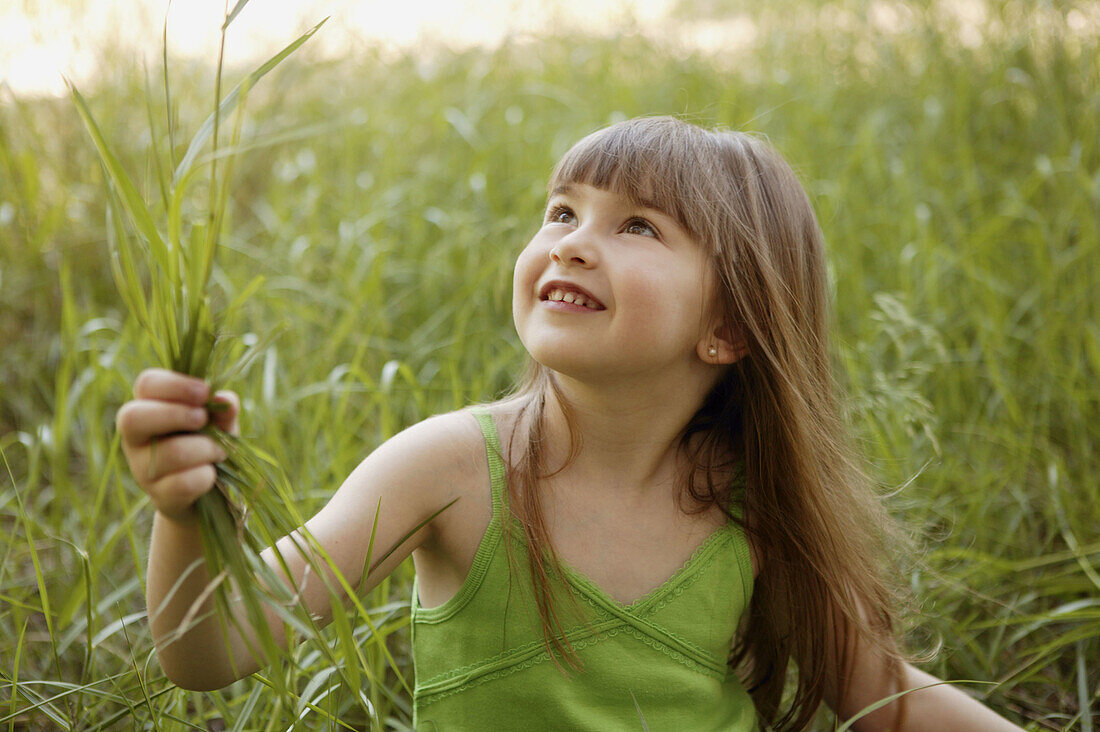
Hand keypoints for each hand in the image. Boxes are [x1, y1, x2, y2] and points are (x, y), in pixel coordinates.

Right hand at [116, 368, 239, 522]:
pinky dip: (207, 476)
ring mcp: (142, 468)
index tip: (204, 392)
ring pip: (172, 452)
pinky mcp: (158, 496)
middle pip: (133, 417)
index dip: (176, 385)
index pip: (146, 384)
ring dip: (207, 448)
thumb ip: (223, 409)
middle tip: (203, 419)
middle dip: (177, 414)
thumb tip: (225, 400)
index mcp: (148, 406)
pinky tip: (211, 474)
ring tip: (219, 451)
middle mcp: (135, 437)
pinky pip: (184, 483)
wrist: (206, 492)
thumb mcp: (220, 422)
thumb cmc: (208, 444)